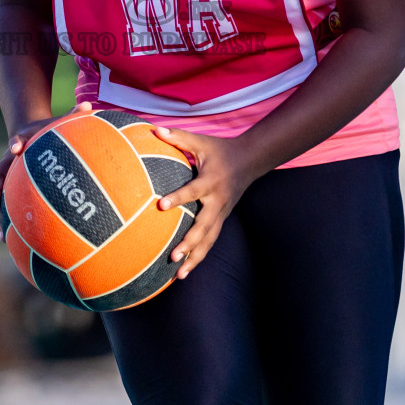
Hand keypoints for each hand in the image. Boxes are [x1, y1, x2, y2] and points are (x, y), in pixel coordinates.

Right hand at [0, 102, 92, 226]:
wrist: (27, 136)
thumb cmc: (47, 131)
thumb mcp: (58, 121)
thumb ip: (73, 114)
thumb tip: (89, 105)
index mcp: (21, 142)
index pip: (16, 140)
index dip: (15, 143)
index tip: (15, 148)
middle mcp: (10, 161)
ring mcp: (9, 176)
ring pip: (0, 194)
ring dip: (0, 213)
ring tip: (1, 234)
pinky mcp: (13, 188)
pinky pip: (9, 205)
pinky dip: (8, 222)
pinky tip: (9, 241)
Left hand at [151, 126, 263, 279]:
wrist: (249, 161)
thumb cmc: (220, 150)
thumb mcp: (201, 141)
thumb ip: (178, 137)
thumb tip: (155, 129)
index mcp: (211, 181)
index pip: (193, 191)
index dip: (178, 198)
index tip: (161, 206)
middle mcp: (218, 201)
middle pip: (204, 226)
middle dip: (189, 242)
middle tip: (173, 256)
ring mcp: (222, 213)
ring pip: (209, 240)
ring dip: (195, 257)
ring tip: (178, 275)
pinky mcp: (222, 220)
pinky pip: (211, 241)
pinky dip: (199, 256)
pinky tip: (185, 271)